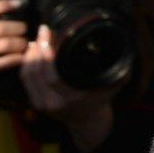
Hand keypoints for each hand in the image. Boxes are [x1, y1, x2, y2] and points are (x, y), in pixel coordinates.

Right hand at [0, 0, 28, 113]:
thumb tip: (14, 5)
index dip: (1, 5)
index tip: (21, 3)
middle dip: (18, 27)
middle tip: (26, 28)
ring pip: (4, 44)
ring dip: (20, 43)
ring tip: (25, 42)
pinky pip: (4, 61)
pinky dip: (18, 57)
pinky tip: (22, 55)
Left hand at [19, 26, 116, 149]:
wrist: (88, 121)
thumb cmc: (101, 98)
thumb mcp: (113, 84)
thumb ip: (119, 69)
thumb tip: (127, 47)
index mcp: (71, 98)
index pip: (52, 76)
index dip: (46, 55)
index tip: (49, 35)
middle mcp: (53, 103)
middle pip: (35, 74)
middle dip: (36, 50)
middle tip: (43, 32)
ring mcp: (41, 104)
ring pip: (27, 76)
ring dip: (30, 55)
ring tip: (38, 39)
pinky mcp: (34, 102)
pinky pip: (26, 80)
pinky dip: (26, 64)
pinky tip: (32, 52)